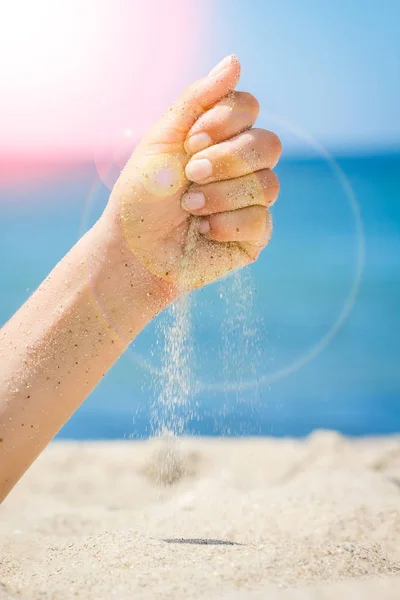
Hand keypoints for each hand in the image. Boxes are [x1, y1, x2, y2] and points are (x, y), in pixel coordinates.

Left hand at [105, 55, 280, 290]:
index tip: (191, 141)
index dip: (226, 121)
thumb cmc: (142, 196)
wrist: (133, 250)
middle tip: (191, 174)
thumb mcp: (162, 139)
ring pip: (268, 185)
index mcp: (220, 138)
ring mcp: (250, 201)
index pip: (250, 108)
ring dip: (221, 195)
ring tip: (189, 208)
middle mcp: (240, 167)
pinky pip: (262, 221)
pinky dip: (227, 224)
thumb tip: (235, 60)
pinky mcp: (254, 235)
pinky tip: (202, 231)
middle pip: (269, 144)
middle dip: (226, 160)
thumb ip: (197, 100)